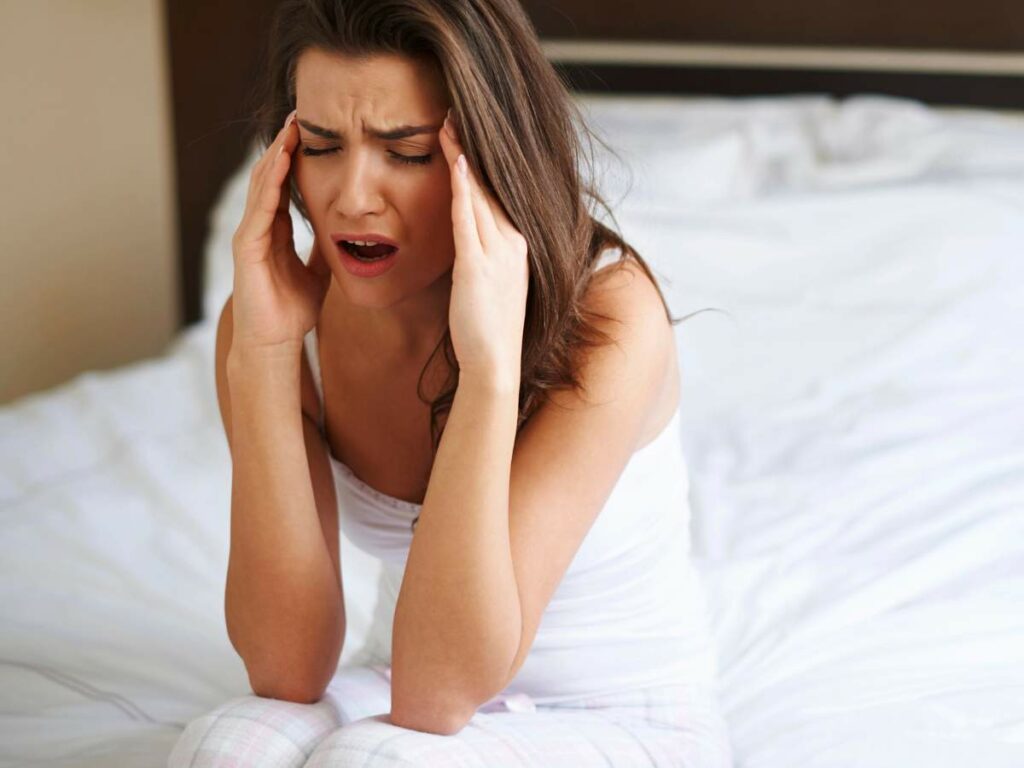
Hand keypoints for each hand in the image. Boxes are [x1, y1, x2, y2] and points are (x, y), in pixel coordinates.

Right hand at [229, 109, 330, 351]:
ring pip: (262, 187)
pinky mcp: (247, 249)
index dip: (295, 158)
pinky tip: (281, 164)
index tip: (310, 132)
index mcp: (274, 231)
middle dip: (283, 145)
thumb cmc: (291, 311)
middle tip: (298, 113)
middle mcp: (258, 228)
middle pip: (270, 177)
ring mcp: (249, 236)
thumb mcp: (317, 272)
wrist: (273, 342)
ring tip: (290, 128)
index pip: (284, 185)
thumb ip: (324, 250)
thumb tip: (343, 234)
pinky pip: (260, 209)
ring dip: (276, 156)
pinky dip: (271, 185)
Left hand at [438, 108, 529, 384]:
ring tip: (450, 122)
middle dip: (472, 146)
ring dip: (465, 156)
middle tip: (456, 109)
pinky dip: (465, 189)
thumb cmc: (487, 327)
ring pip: (480, 194)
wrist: (494, 363)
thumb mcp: (488, 281)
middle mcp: (512, 241)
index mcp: (515, 244)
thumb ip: (480, 253)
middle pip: (491, 184)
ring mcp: (497, 253)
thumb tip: (465, 234)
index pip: (496, 192)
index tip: (464, 131)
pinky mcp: (478, 267)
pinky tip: (458, 162)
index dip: (481, 160)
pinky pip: (470, 220)